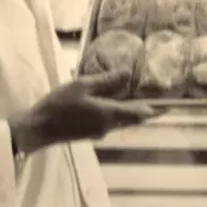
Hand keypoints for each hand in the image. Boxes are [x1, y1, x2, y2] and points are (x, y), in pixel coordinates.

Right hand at [8, 70, 161, 153]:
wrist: (36, 130)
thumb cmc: (58, 105)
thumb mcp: (82, 86)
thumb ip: (106, 81)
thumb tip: (128, 73)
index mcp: (108, 114)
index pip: (139, 113)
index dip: (155, 110)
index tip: (170, 107)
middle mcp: (108, 126)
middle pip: (132, 119)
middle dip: (145, 110)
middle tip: (159, 100)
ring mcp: (98, 131)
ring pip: (121, 120)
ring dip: (130, 111)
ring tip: (139, 97)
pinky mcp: (89, 133)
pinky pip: (109, 121)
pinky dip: (116, 112)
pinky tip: (113, 102)